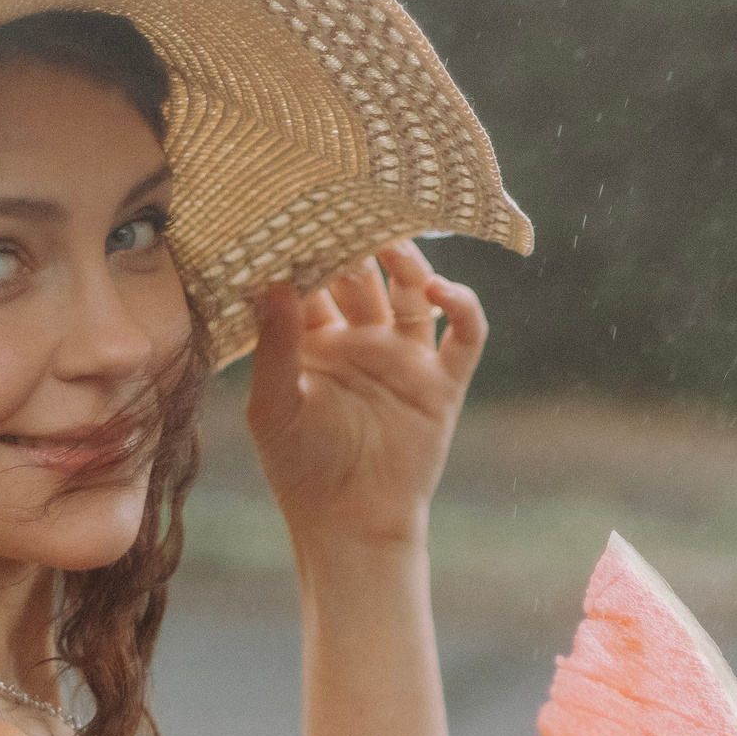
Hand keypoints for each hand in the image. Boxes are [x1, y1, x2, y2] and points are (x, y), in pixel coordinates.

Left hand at [244, 240, 486, 553]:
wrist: (351, 524)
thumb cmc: (301, 470)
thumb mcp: (273, 406)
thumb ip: (275, 344)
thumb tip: (272, 281)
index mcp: (315, 342)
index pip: (315, 280)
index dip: (311, 249)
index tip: (302, 212)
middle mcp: (362, 341)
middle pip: (367, 276)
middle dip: (360, 244)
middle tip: (352, 210)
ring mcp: (405, 359)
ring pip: (413, 294)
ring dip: (408, 264)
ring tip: (396, 245)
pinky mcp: (443, 383)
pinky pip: (465, 336)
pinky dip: (462, 307)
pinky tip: (443, 292)